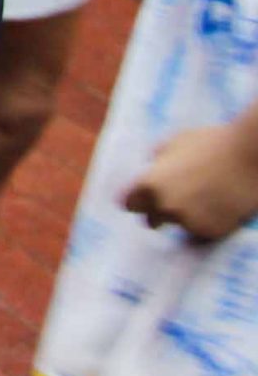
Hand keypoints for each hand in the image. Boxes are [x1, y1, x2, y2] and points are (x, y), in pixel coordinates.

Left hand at [122, 119, 257, 241]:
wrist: (250, 156)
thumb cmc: (211, 143)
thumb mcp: (174, 143)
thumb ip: (157, 160)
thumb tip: (148, 167)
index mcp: (149, 184)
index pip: (129, 204)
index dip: (137, 201)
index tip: (144, 200)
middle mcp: (165, 207)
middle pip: (151, 220)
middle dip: (158, 212)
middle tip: (175, 201)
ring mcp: (189, 222)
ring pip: (179, 225)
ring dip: (185, 216)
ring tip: (204, 198)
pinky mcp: (212, 232)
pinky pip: (202, 230)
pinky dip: (207, 222)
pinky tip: (219, 206)